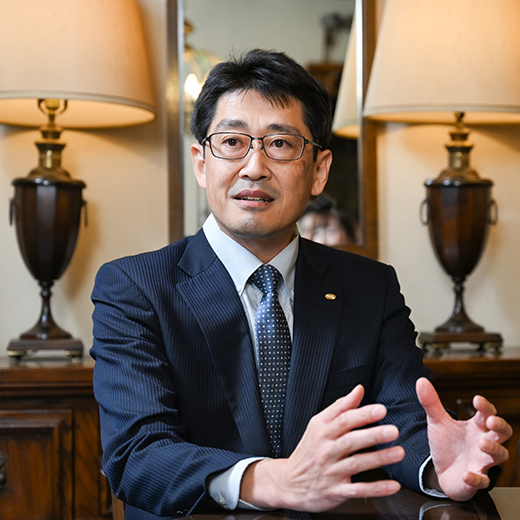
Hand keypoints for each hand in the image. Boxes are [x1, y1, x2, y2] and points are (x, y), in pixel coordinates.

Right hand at [240, 385, 404, 510]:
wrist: (290, 482)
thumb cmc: (309, 450)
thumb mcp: (318, 424)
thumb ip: (340, 407)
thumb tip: (359, 389)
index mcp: (322, 431)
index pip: (344, 420)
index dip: (363, 414)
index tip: (381, 410)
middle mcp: (326, 450)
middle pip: (350, 441)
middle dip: (372, 435)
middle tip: (393, 431)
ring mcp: (330, 472)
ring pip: (356, 464)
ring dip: (378, 459)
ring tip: (399, 452)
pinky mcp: (336, 492)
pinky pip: (358, 490)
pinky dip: (376, 489)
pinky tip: (393, 485)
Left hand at [416, 377, 511, 500]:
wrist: (442, 471)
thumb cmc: (447, 444)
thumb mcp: (437, 422)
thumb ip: (431, 403)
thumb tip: (420, 381)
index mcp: (476, 427)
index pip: (488, 413)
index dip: (485, 407)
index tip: (477, 399)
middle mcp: (484, 442)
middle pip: (503, 433)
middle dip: (500, 426)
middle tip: (491, 421)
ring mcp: (482, 461)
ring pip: (499, 455)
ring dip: (493, 449)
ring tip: (482, 444)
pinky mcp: (477, 479)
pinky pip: (482, 481)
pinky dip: (476, 478)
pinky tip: (467, 474)